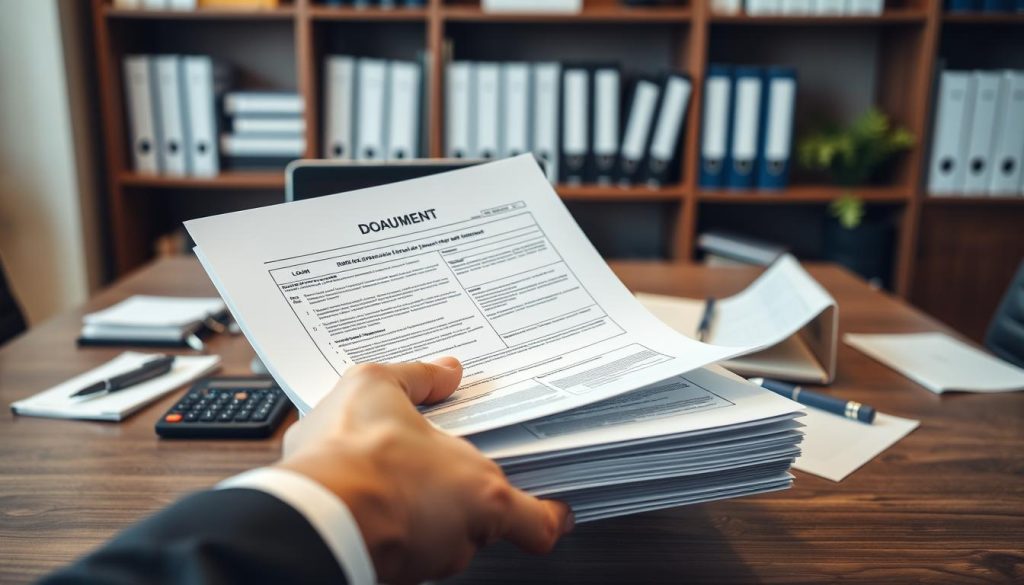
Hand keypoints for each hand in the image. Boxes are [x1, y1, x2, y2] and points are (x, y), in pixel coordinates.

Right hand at [275, 357, 573, 584]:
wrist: (310, 516)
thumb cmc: (356, 457)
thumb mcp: (379, 386)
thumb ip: (417, 376)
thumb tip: (443, 371)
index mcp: (480, 493)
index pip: (537, 524)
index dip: (547, 515)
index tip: (554, 509)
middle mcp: (459, 536)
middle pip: (478, 523)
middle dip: (461, 498)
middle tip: (441, 468)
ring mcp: (424, 561)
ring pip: (436, 538)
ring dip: (421, 512)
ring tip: (390, 476)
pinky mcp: (389, 573)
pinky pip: (399, 548)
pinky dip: (387, 526)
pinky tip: (361, 497)